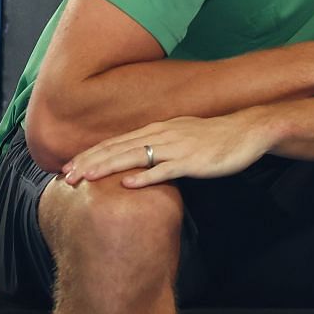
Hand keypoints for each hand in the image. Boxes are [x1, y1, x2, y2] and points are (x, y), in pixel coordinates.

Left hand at [62, 112, 274, 187]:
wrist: (248, 131)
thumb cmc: (216, 137)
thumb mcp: (182, 136)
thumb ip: (159, 146)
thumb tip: (139, 160)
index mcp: (157, 129)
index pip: (116, 142)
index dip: (90, 154)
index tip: (69, 167)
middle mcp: (162, 134)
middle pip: (118, 148)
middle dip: (89, 162)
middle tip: (65, 176)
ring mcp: (176, 147)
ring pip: (134, 157)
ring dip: (107, 168)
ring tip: (85, 178)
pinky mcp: (192, 161)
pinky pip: (165, 169)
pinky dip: (144, 176)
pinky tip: (127, 184)